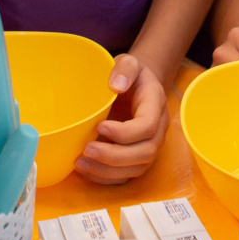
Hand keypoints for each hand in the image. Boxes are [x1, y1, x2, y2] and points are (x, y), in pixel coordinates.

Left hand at [77, 54, 168, 184]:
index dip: (124, 132)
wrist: (137, 86)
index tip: (99, 126)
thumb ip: (125, 68)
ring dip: (107, 170)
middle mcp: (157, 130)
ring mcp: (149, 146)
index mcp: (155, 106)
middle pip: (144, 153)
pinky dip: (106, 178)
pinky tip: (86, 170)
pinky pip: (126, 176)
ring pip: (136, 169)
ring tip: (80, 163)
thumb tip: (116, 85)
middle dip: (114, 156)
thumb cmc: (130, 74)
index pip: (147, 126)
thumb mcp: (129, 61)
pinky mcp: (137, 158)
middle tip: (86, 149)